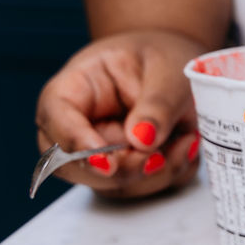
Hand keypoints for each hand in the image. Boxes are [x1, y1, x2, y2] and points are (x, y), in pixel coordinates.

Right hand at [35, 29, 207, 198]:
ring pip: (113, 186)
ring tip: (186, 139)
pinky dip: (172, 173)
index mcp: (75, 88)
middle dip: (120, 170)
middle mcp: (80, 126)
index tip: (107, 160)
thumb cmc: (164, 57)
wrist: (180, 66)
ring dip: (153, 174)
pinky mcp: (130, 170)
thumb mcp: (168, 69)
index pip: (55, 117)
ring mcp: (103, 153)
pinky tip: (188, 143)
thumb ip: (157, 103)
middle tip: (157, 157)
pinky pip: (147, 187)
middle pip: (74, 166)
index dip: (75, 143)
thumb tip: (142, 141)